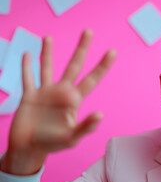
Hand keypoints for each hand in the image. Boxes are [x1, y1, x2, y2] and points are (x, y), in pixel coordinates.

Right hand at [1, 30, 115, 174]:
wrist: (29, 150)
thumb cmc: (52, 145)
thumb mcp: (71, 138)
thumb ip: (85, 126)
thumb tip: (101, 114)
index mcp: (74, 100)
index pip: (92, 79)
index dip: (102, 66)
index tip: (113, 51)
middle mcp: (62, 92)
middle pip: (74, 65)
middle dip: (82, 48)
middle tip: (88, 31)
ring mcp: (45, 93)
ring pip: (48, 67)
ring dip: (48, 53)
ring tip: (48, 38)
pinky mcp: (29, 96)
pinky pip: (27, 78)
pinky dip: (26, 67)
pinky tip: (27, 54)